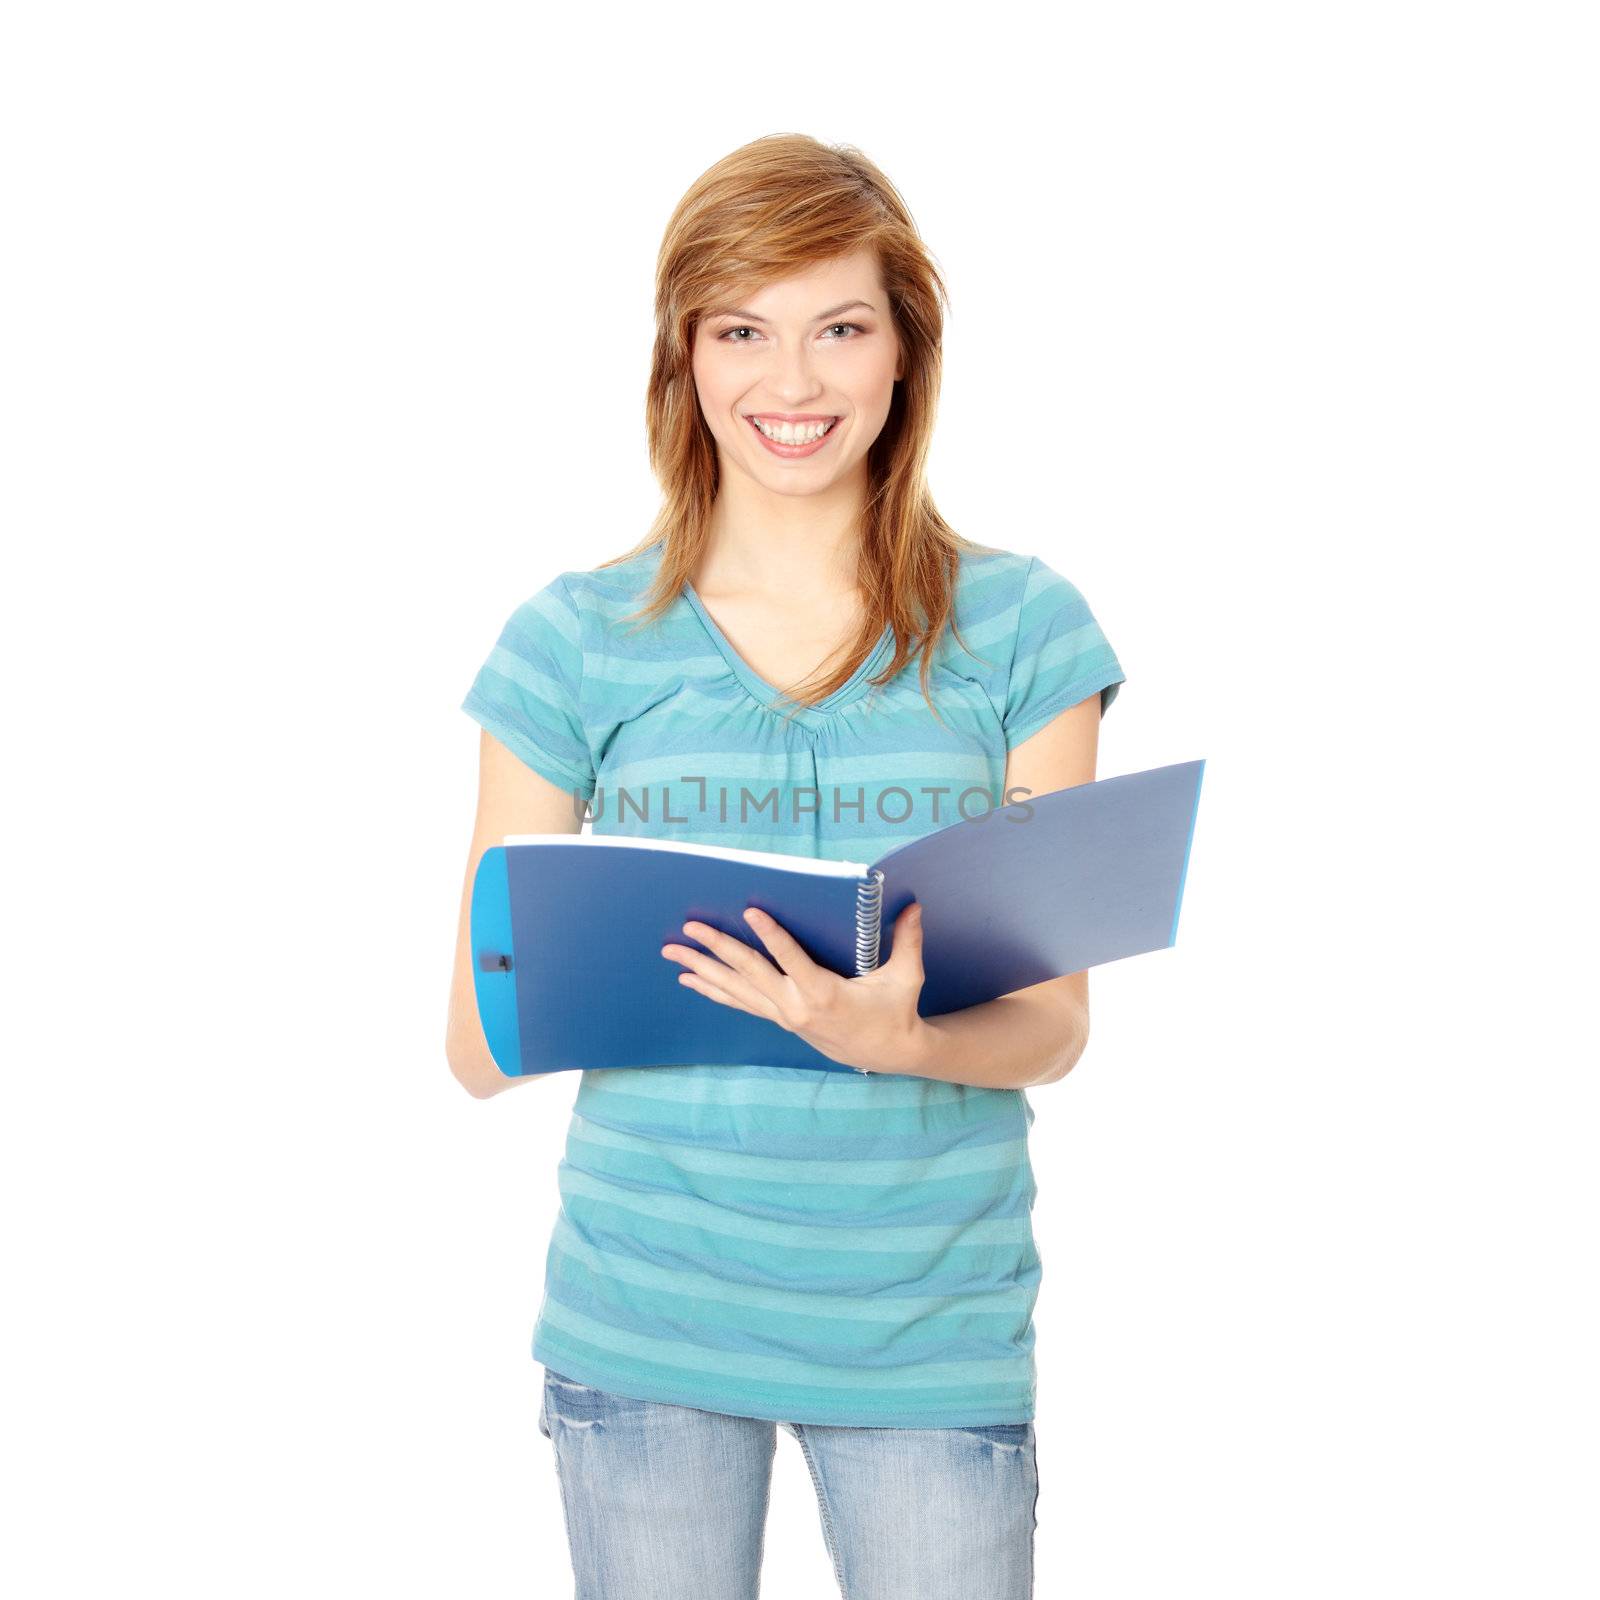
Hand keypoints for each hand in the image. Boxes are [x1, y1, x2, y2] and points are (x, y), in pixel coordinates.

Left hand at [660, 902, 930, 1075]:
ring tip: (673, 953)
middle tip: (690, 927)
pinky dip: (714, 990)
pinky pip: (740, 1003)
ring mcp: (784, 1015)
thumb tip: (914, 904)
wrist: (888, 1054)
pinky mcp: (780, 1019)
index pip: (791, 958)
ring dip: (703, 969)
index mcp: (824, 993)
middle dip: (717, 948)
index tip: (750, 910)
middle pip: (750, 973)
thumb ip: (908, 940)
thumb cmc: (895, 1012)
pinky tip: (690, 980)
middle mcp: (796, 1005)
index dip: (771, 935)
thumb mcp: (906, 977)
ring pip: (736, 989)